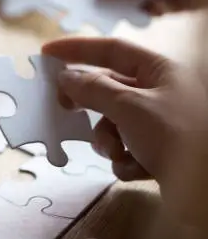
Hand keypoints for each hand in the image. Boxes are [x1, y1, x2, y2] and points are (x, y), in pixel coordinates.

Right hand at [43, 37, 207, 225]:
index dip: (77, 48)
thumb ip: (93, 89)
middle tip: (62, 107)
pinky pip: (126, 148)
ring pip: (113, 123)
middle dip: (89, 105)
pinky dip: (125, 160)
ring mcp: (159, 123)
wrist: (207, 189)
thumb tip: (65, 77)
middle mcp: (160, 92)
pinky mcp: (159, 152)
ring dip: (108, 140)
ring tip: (117, 153)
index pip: (111, 49)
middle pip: (108, 89)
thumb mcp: (129, 107)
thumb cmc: (177, 136)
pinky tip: (136, 170)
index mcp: (159, 71)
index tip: (47, 53)